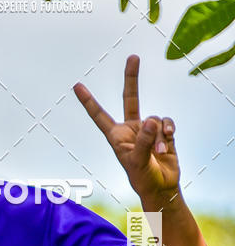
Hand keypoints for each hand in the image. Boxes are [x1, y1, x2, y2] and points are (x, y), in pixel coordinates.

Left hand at [73, 55, 179, 202]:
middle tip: (134, 57)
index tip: (76, 86)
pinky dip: (169, 130)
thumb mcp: (139, 162)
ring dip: (159, 134)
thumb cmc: (144, 179)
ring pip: (155, 117)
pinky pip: (166, 122)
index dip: (88, 101)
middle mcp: (130, 129)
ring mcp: (147, 129)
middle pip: (130, 98)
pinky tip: (169, 141)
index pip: (99, 116)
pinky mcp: (163, 132)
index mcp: (116, 136)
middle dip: (132, 77)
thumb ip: (144, 141)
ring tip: (160, 151)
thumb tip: (151, 120)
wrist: (162, 188)